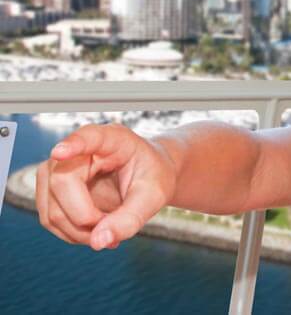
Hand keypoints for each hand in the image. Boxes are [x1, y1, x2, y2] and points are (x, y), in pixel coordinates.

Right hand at [35, 123, 178, 250]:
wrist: (147, 175)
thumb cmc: (153, 177)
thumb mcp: (153, 197)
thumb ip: (130, 218)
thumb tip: (99, 242)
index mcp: (113, 139)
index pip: (89, 136)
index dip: (73, 144)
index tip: (60, 152)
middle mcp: (79, 149)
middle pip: (62, 185)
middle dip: (86, 218)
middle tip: (116, 228)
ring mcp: (58, 168)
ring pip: (52, 210)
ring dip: (79, 232)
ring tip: (111, 230)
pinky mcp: (50, 187)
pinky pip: (50, 219)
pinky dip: (73, 233)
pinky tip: (97, 230)